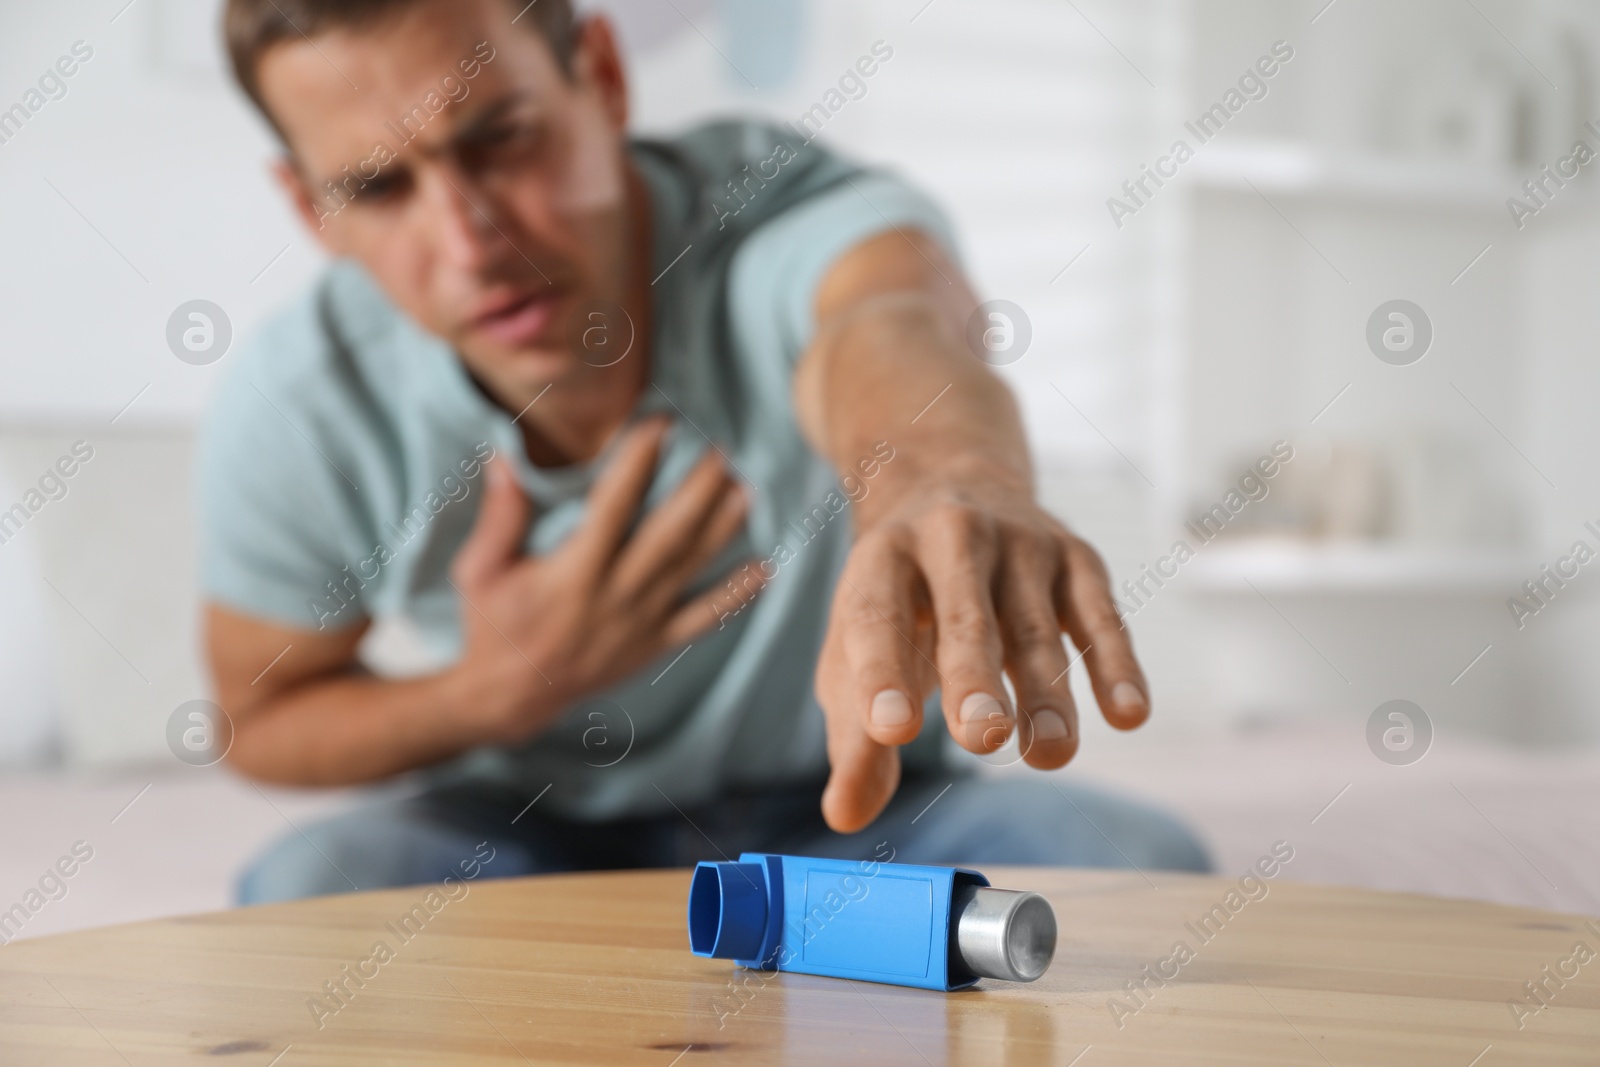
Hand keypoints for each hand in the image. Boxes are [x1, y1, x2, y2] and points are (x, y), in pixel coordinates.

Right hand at [447, 417, 757, 744]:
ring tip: (746, 490)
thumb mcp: (480, 571)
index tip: (660, 424)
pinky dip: (735, 596)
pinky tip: (763, 569)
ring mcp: (640, 622)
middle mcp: (614, 595)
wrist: (511, 699)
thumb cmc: (493, 626)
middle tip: (720, 451)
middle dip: (698, 490)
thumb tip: (503, 460)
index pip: (614, 505)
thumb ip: (499, 518)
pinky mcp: (654, 645)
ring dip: (722, 529)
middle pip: (668, 534)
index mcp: (573, 573)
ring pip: (690, 568)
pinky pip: (702, 619)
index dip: (639, 461)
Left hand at [813, 466, 1149, 831]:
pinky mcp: (1076, 556)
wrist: (951, 485)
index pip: (876, 618)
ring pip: (1035, 625)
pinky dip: (1115, 664)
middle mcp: (950, 537)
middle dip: (974, 676)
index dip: (880, 673)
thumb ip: (854, 736)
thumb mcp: (857, 652)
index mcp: (881, 559)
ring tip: (1052, 757)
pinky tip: (1128, 714)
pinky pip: (1100, 615)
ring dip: (1047, 692)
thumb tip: (845, 815)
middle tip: (982, 739)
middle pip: (965, 615)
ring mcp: (1020, 542)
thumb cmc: (898, 600)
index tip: (889, 732)